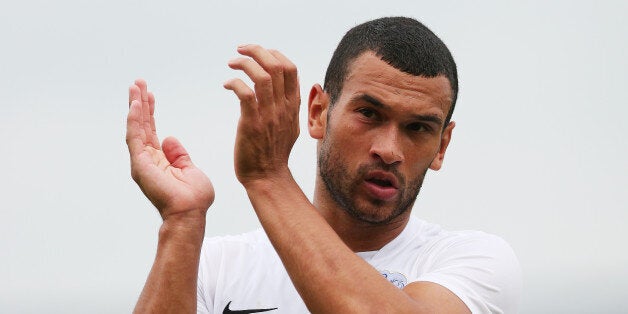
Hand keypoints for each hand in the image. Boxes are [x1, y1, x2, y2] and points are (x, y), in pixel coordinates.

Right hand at [126, 79, 213, 221]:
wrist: (190, 213)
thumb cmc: (193, 198)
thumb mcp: (189, 169)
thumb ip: (179, 154)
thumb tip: (169, 138)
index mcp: (160, 160)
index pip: (152, 130)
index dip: (151, 111)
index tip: (150, 94)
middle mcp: (148, 159)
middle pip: (142, 125)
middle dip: (140, 103)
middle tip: (138, 83)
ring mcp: (142, 161)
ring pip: (136, 127)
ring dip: (135, 106)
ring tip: (135, 86)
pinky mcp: (140, 164)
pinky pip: (135, 137)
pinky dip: (134, 120)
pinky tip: (134, 104)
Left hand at [223, 45, 300, 185]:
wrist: (267, 178)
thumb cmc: (275, 154)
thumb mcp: (291, 126)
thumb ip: (291, 106)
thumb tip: (290, 88)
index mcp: (293, 106)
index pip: (290, 68)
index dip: (274, 54)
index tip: (259, 54)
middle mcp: (284, 107)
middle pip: (277, 66)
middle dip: (257, 51)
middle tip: (241, 50)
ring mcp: (269, 115)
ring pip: (262, 76)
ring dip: (244, 63)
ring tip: (231, 63)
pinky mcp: (252, 124)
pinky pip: (245, 94)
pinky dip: (234, 83)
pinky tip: (227, 85)